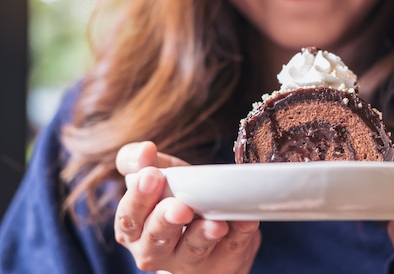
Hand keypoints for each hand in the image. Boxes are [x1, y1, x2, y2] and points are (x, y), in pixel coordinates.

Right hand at [114, 142, 260, 273]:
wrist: (210, 230)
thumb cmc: (175, 198)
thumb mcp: (155, 175)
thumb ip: (138, 160)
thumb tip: (145, 149)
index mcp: (134, 229)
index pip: (129, 216)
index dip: (138, 197)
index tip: (151, 175)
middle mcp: (155, 250)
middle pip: (156, 239)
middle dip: (166, 221)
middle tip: (179, 208)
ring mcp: (188, 261)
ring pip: (193, 250)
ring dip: (203, 236)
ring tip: (215, 224)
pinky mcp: (221, 262)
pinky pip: (232, 248)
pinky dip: (239, 234)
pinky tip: (246, 222)